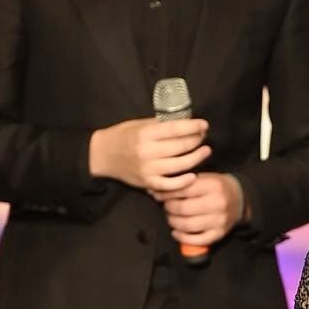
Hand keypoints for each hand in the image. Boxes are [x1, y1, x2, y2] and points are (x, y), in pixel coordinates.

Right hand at [89, 117, 209, 192]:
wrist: (103, 155)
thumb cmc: (122, 136)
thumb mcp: (139, 124)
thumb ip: (160, 125)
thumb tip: (185, 123)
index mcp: (145, 133)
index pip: (174, 129)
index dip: (192, 127)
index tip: (204, 124)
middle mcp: (147, 152)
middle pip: (180, 147)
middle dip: (196, 140)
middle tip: (204, 137)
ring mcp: (148, 169)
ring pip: (179, 165)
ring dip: (196, 158)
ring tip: (205, 151)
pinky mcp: (147, 183)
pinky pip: (169, 185)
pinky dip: (183, 182)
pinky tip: (193, 176)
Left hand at [162, 172, 244, 249]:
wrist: (240, 199)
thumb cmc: (216, 187)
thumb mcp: (204, 178)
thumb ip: (184, 184)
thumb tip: (158, 192)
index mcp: (212, 185)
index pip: (183, 190)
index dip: (167, 194)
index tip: (159, 195)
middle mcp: (217, 203)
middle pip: (183, 209)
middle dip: (169, 208)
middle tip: (166, 207)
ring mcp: (219, 220)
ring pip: (187, 225)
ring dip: (173, 222)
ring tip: (171, 217)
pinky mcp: (219, 234)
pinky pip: (197, 240)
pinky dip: (182, 238)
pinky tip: (176, 232)